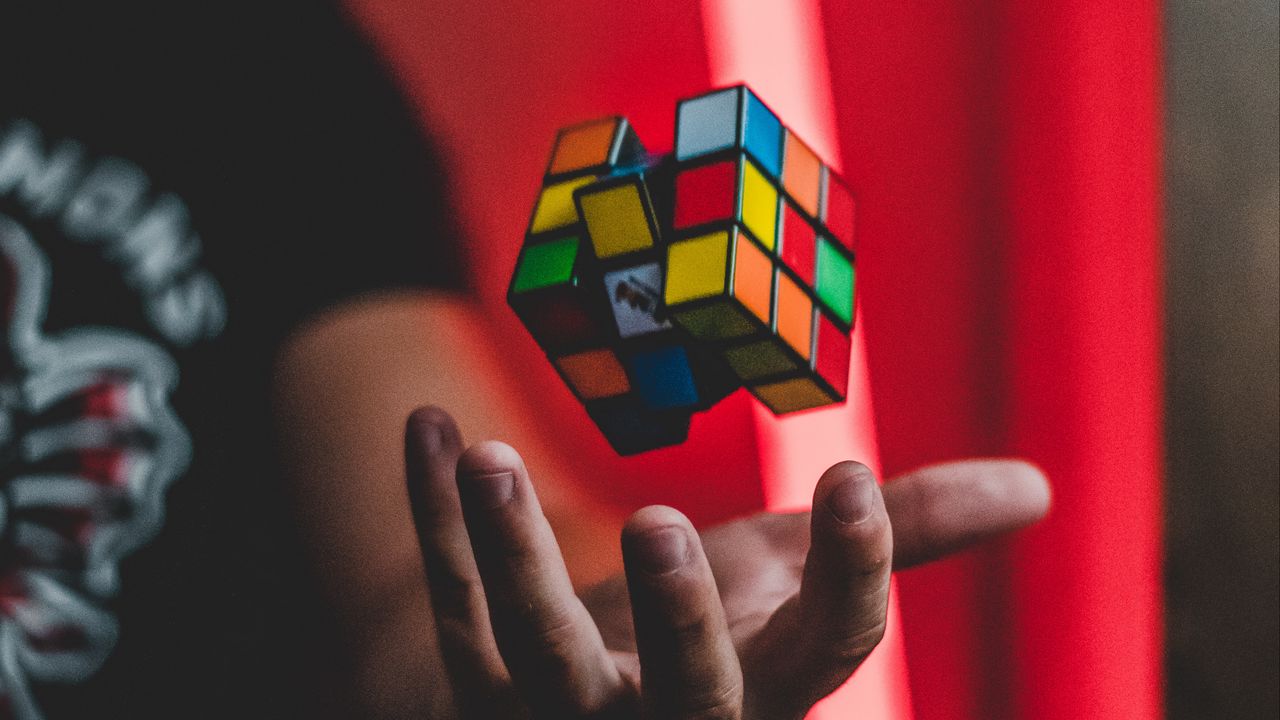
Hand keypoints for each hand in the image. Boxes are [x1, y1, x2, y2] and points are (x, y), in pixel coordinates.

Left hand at [405, 406, 1048, 718]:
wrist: (575, 694)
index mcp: (764, 690)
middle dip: (678, 623)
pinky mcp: (473, 679)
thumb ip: (902, 535)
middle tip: (664, 525)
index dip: (852, 575)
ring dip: (510, 555)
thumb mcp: (795, 583)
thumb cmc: (705, 633)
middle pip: (683, 701)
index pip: (828, 653)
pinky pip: (450, 600)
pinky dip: (431, 516)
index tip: (852, 477)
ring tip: (491, 459)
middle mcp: (668, 719)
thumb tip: (1036, 488)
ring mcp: (558, 709)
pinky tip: (427, 422)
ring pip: (531, 649)